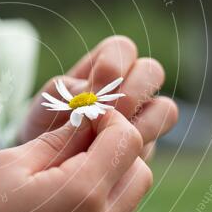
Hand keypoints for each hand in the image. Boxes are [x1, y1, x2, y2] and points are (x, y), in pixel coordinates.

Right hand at [0, 110, 151, 211]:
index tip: (82, 112)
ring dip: (114, 168)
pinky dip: (105, 190)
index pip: (126, 141)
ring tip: (74, 157)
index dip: (108, 118)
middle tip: (81, 133)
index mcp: (82, 194)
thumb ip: (62, 138)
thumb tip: (90, 117)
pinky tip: (70, 181)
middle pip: (139, 168)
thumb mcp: (16, 160)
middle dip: (118, 144)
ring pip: (131, 192)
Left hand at [19, 36, 178, 159]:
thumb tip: (90, 94)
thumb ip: (68, 93)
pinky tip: (113, 161)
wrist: (46, 163)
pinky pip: (154, 146)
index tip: (89, 93)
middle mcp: (130, 87)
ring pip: (165, 109)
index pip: (122, 49)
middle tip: (108, 116)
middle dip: (131, 93)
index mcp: (105, 66)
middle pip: (152, 71)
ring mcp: (143, 118)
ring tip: (113, 140)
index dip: (111, 67)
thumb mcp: (49, 104)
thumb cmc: (45, 124)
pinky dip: (135, 152)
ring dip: (142, 123)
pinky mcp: (145, 149)